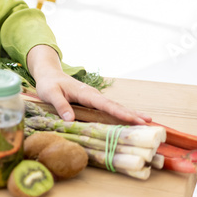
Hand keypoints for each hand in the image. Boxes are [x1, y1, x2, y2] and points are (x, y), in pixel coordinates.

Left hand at [26, 45, 150, 124]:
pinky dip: (121, 114)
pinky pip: (109, 109)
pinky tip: (130, 121)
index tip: (133, 118)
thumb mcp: (50, 94)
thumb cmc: (49, 84)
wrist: (49, 75)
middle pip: (115, 105)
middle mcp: (93, 95)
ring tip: (146, 122)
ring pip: (114, 107)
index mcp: (85, 93)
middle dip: (131, 113)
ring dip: (130, 114)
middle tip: (148, 122)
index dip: (119, 112)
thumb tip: (70, 119)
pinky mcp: (93, 102)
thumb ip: (60, 106)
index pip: (104, 104)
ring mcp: (94, 99)